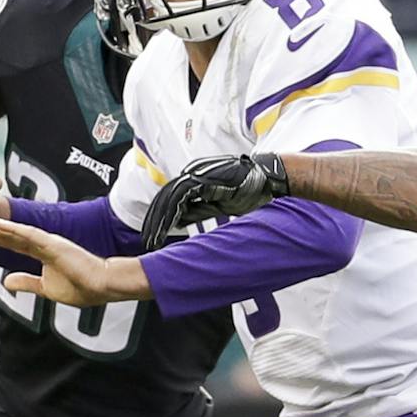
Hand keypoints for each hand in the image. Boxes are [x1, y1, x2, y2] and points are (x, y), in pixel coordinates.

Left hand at [0, 217, 133, 306]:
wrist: (103, 287)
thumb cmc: (82, 289)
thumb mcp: (47, 289)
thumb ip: (27, 283)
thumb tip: (6, 282)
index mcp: (42, 254)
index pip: (13, 245)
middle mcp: (43, 244)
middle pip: (10, 235)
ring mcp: (49, 243)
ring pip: (17, 232)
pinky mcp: (55, 244)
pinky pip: (30, 235)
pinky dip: (14, 230)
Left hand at [140, 153, 288, 250]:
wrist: (267, 177)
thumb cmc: (247, 190)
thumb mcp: (217, 205)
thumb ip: (197, 210)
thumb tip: (177, 221)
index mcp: (195, 182)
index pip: (171, 200)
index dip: (161, 219)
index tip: (154, 236)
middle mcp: (192, 175)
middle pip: (166, 199)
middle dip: (155, 222)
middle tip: (148, 241)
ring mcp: (196, 175)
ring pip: (170, 198)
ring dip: (160, 220)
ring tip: (154, 238)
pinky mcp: (203, 179)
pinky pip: (181, 197)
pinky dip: (172, 213)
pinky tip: (167, 227)